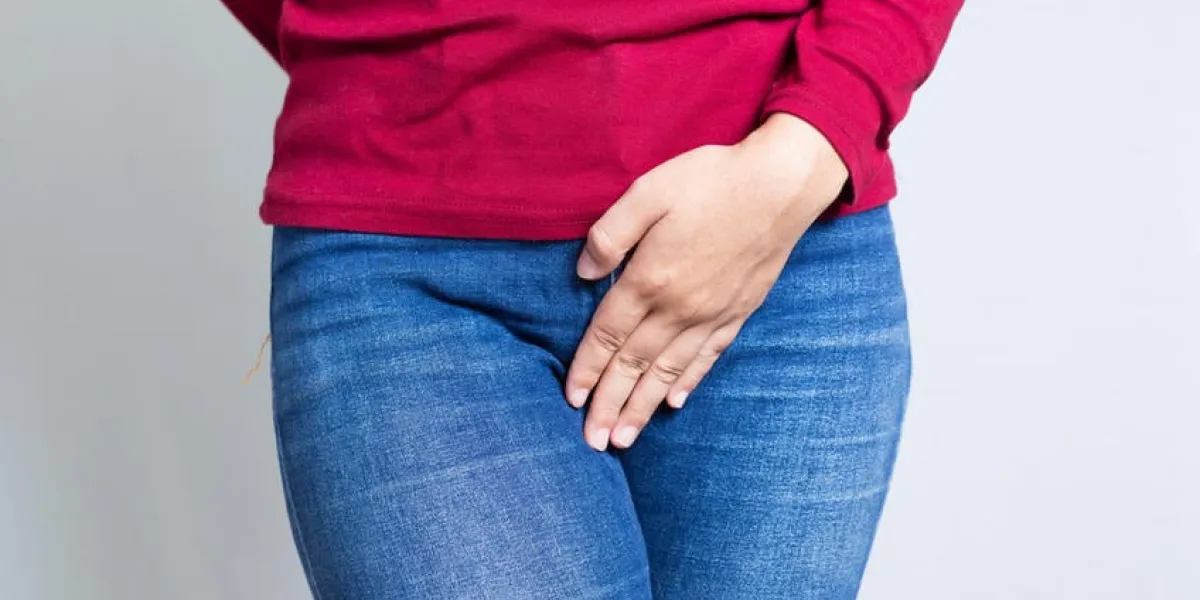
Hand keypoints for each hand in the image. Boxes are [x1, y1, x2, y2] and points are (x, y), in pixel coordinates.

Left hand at [564, 113, 849, 450]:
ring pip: (669, 371)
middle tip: (592, 442)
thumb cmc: (710, 180)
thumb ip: (611, 234)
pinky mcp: (738, 311)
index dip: (587, 368)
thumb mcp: (647, 192)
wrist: (781, 184)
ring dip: (643, 407)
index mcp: (651, 279)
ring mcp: (711, 314)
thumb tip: (583, 273)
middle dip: (610, 405)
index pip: (609, 334)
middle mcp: (679, 307)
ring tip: (624, 438)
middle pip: (635, 365)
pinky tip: (675, 402)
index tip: (571, 399)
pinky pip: (707, 357)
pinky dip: (688, 383)